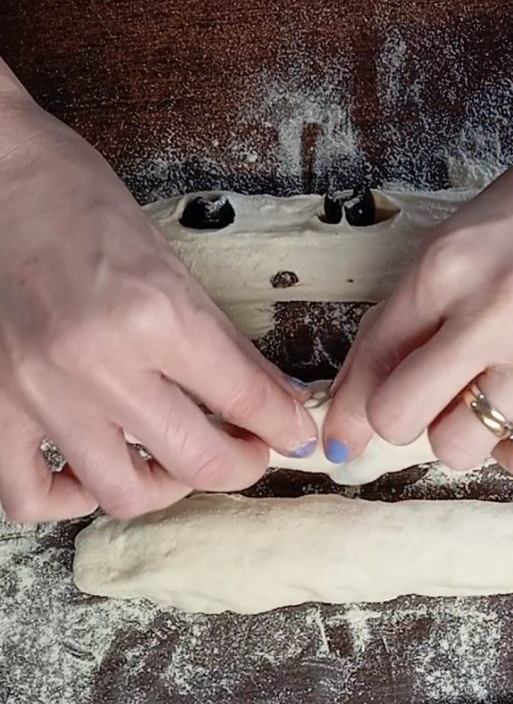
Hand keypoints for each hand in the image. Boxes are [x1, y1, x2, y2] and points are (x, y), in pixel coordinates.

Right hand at [0, 90, 314, 522]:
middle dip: (241, 465)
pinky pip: (28, 495)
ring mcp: (37, 393)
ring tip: (171, 460)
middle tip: (246, 449)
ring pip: (121, 494)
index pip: (246, 400)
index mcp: (152, 314)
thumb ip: (225, 345)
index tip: (293, 434)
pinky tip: (90, 474)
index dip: (285, 427)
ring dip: (164, 487)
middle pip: (196, 463)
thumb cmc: (77, 204)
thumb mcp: (170, 265)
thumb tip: (277, 401)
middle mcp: (95, 363)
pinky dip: (67, 499)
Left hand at [324, 93, 512, 482]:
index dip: (347, 407)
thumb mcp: (475, 227)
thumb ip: (428, 299)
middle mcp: (486, 312)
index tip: (341, 437)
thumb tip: (382, 373)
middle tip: (430, 404)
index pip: (370, 355)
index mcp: (445, 263)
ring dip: (461, 437)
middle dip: (401, 421)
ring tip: (489, 405)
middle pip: (397, 416)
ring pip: (457, 448)